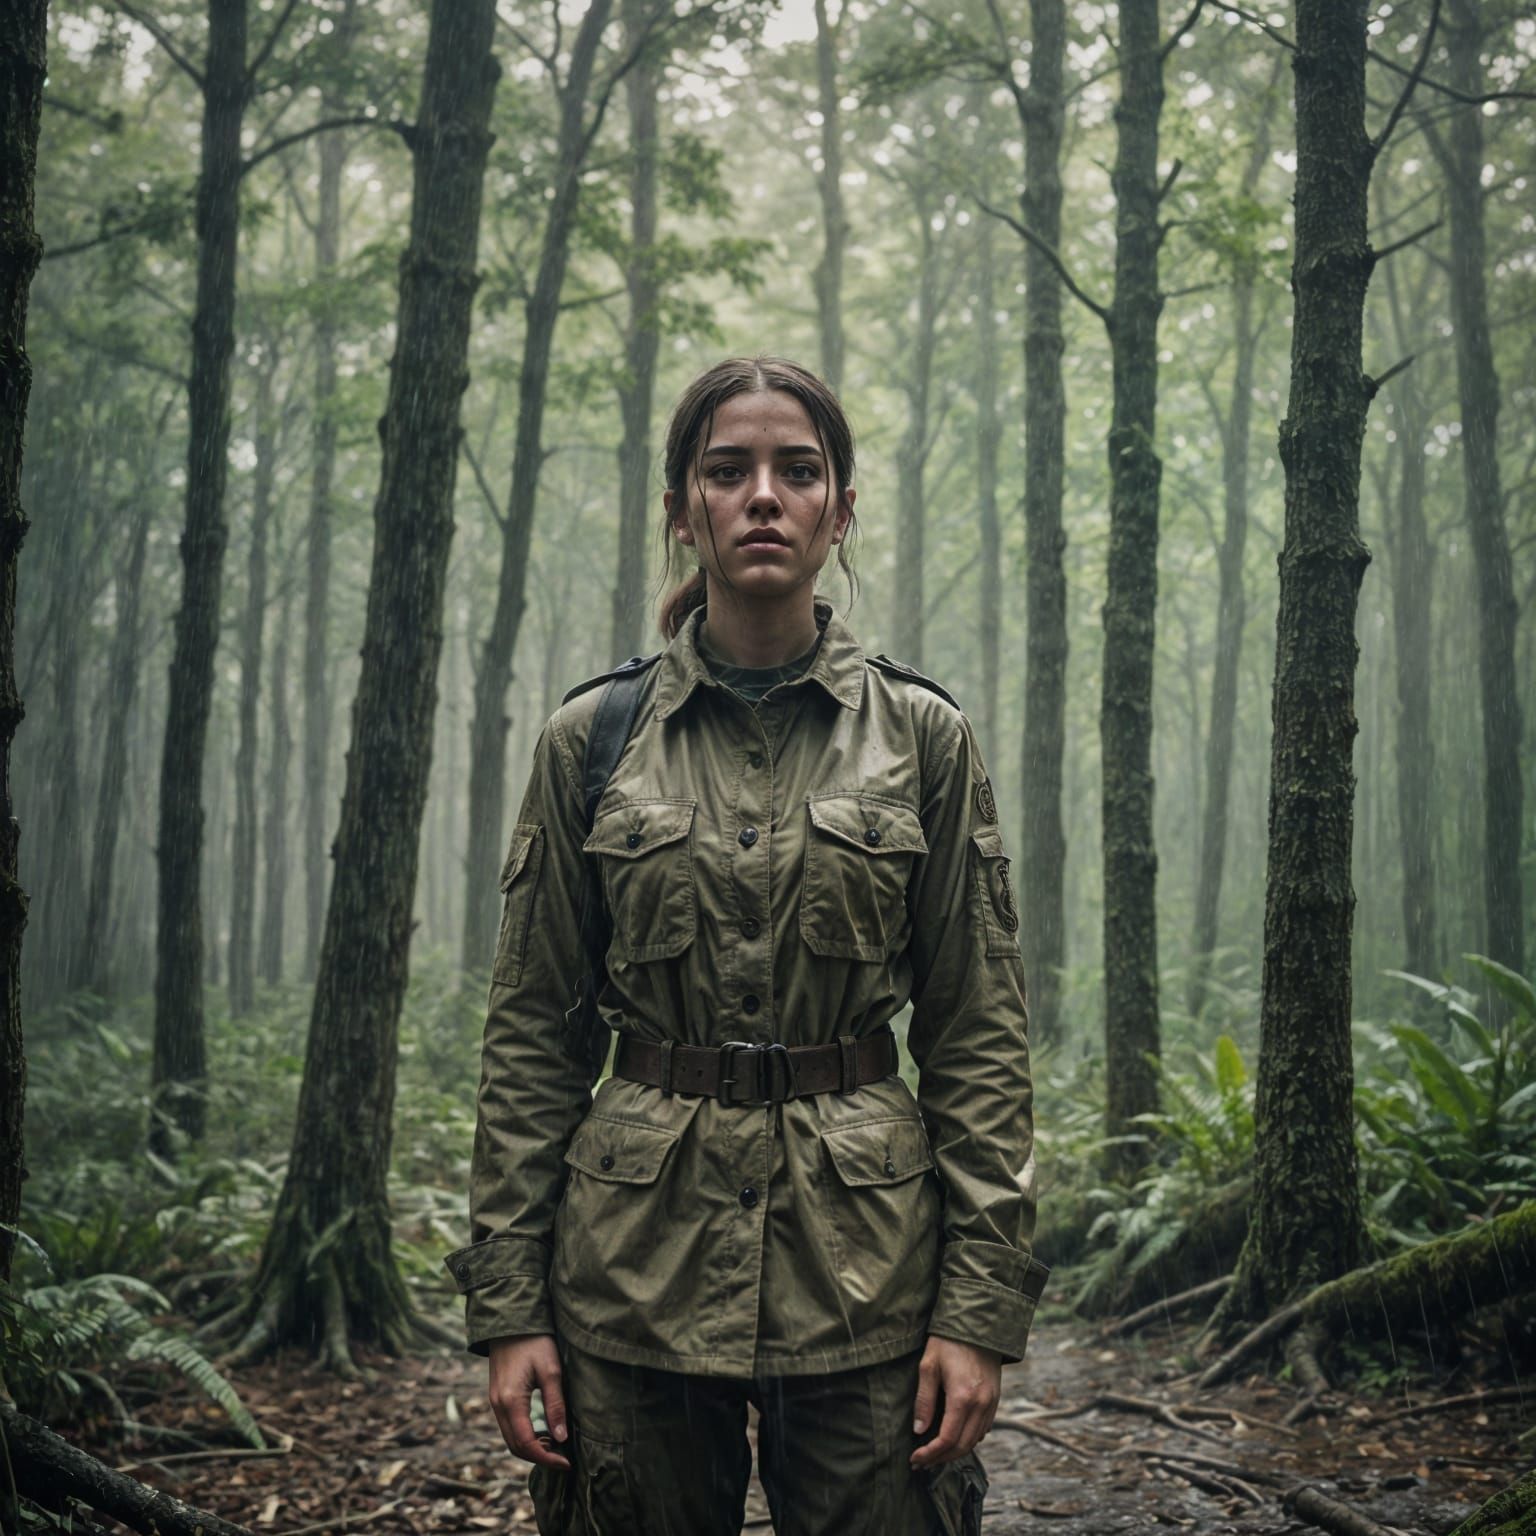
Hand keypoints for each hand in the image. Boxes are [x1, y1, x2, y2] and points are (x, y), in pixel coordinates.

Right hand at [487, 1333, 570, 1470]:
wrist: (511, 1320)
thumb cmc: (534, 1341)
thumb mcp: (551, 1370)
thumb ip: (555, 1405)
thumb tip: (561, 1437)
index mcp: (511, 1401)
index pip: (526, 1443)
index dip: (546, 1458)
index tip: (567, 1462)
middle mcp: (498, 1406)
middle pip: (515, 1446)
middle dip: (539, 1457)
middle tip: (564, 1458)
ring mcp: (495, 1402)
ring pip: (510, 1438)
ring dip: (531, 1448)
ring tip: (557, 1447)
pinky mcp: (497, 1396)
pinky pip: (508, 1426)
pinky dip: (525, 1436)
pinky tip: (543, 1432)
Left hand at [909, 1336, 1002, 1469]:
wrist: (978, 1323)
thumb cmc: (948, 1342)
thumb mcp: (928, 1366)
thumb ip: (924, 1400)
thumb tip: (919, 1430)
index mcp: (963, 1397)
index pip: (947, 1439)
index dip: (930, 1453)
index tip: (915, 1458)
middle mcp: (981, 1404)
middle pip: (962, 1446)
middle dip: (941, 1458)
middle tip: (921, 1462)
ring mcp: (992, 1403)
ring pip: (974, 1440)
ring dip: (955, 1451)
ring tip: (934, 1454)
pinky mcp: (995, 1399)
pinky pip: (983, 1429)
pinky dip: (968, 1439)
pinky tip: (954, 1437)